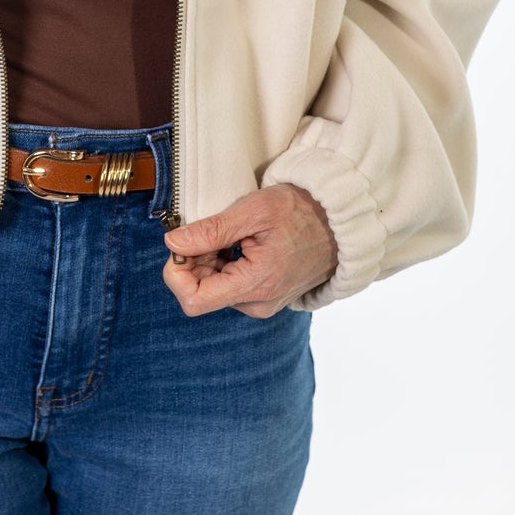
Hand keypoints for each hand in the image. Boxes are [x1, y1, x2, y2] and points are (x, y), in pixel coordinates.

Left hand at [162, 184, 338, 316]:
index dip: (176, 272)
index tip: (183, 244)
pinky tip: (241, 243)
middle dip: (195, 261)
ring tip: (233, 234)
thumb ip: (211, 231)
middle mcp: (258, 304)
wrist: (341, 222)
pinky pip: (231, 287)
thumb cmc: (302, 211)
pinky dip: (225, 264)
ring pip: (215, 289)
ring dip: (211, 260)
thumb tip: (173, 243)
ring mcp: (263, 303)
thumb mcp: (254, 211)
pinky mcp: (266, 298)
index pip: (193, 300)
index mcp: (255, 285)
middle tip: (211, 229)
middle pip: (201, 292)